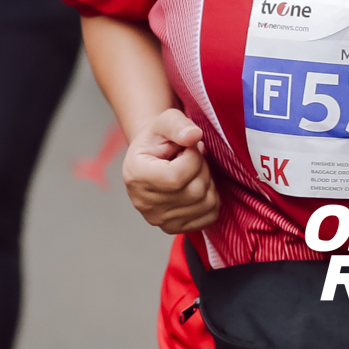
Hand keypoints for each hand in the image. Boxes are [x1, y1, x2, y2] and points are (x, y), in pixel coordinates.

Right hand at [123, 109, 220, 232]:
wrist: (151, 156)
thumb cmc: (158, 138)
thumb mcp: (165, 121)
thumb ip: (178, 125)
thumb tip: (195, 136)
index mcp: (136, 176)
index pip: (177, 177)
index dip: (193, 157)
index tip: (189, 147)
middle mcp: (144, 203)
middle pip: (194, 191)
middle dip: (202, 168)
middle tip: (193, 157)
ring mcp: (158, 219)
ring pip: (206, 204)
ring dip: (208, 182)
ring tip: (194, 171)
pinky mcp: (173, 228)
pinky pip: (209, 216)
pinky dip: (211, 199)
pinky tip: (197, 185)